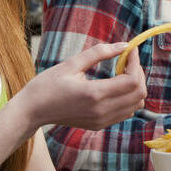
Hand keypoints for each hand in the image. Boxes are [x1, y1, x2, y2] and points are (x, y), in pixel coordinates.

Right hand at [17, 42, 146, 129]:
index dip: (136, 62)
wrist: (31, 111)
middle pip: (139, 93)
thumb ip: (99, 53)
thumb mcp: (71, 63)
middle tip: (126, 59)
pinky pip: (126, 112)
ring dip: (135, 86)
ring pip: (136, 105)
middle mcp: (101, 111)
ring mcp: (101, 121)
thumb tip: (123, 45)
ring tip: (121, 72)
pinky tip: (115, 85)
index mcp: (94, 94)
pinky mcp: (99, 125)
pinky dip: (128, 97)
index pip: (132, 80)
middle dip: (138, 72)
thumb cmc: (47, 85)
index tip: (131, 50)